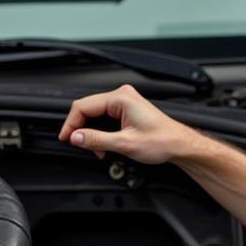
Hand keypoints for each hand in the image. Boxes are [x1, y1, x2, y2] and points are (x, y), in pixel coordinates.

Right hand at [58, 83, 209, 164]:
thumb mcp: (125, 144)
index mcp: (121, 98)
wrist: (180, 145)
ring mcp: (126, 101)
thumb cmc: (162, 141)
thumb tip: (76, 137)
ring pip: (96, 114)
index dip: (71, 124)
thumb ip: (97, 139)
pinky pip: (106, 117)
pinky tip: (104, 144)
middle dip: (81, 129)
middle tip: (78, 145)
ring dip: (92, 132)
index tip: (66, 137)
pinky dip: (101, 131)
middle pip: (88, 109)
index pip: (83, 106)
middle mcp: (122, 96)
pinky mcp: (128, 109)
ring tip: (97, 150)